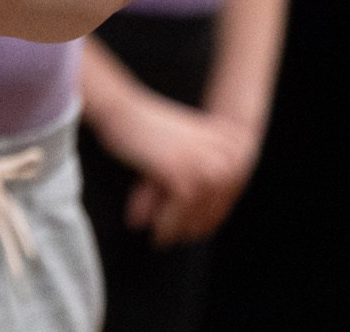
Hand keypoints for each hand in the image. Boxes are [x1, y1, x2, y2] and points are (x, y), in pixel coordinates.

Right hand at [88, 86, 257, 245]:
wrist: (121, 109)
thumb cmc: (144, 129)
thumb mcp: (181, 146)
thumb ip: (195, 170)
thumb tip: (201, 212)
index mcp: (225, 142)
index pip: (228, 192)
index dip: (210, 216)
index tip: (192, 233)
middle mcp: (221, 152)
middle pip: (218, 203)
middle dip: (195, 226)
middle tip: (174, 240)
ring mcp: (202, 161)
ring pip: (199, 208)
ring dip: (179, 228)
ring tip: (162, 240)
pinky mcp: (181, 170)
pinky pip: (181, 208)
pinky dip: (167, 223)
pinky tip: (156, 232)